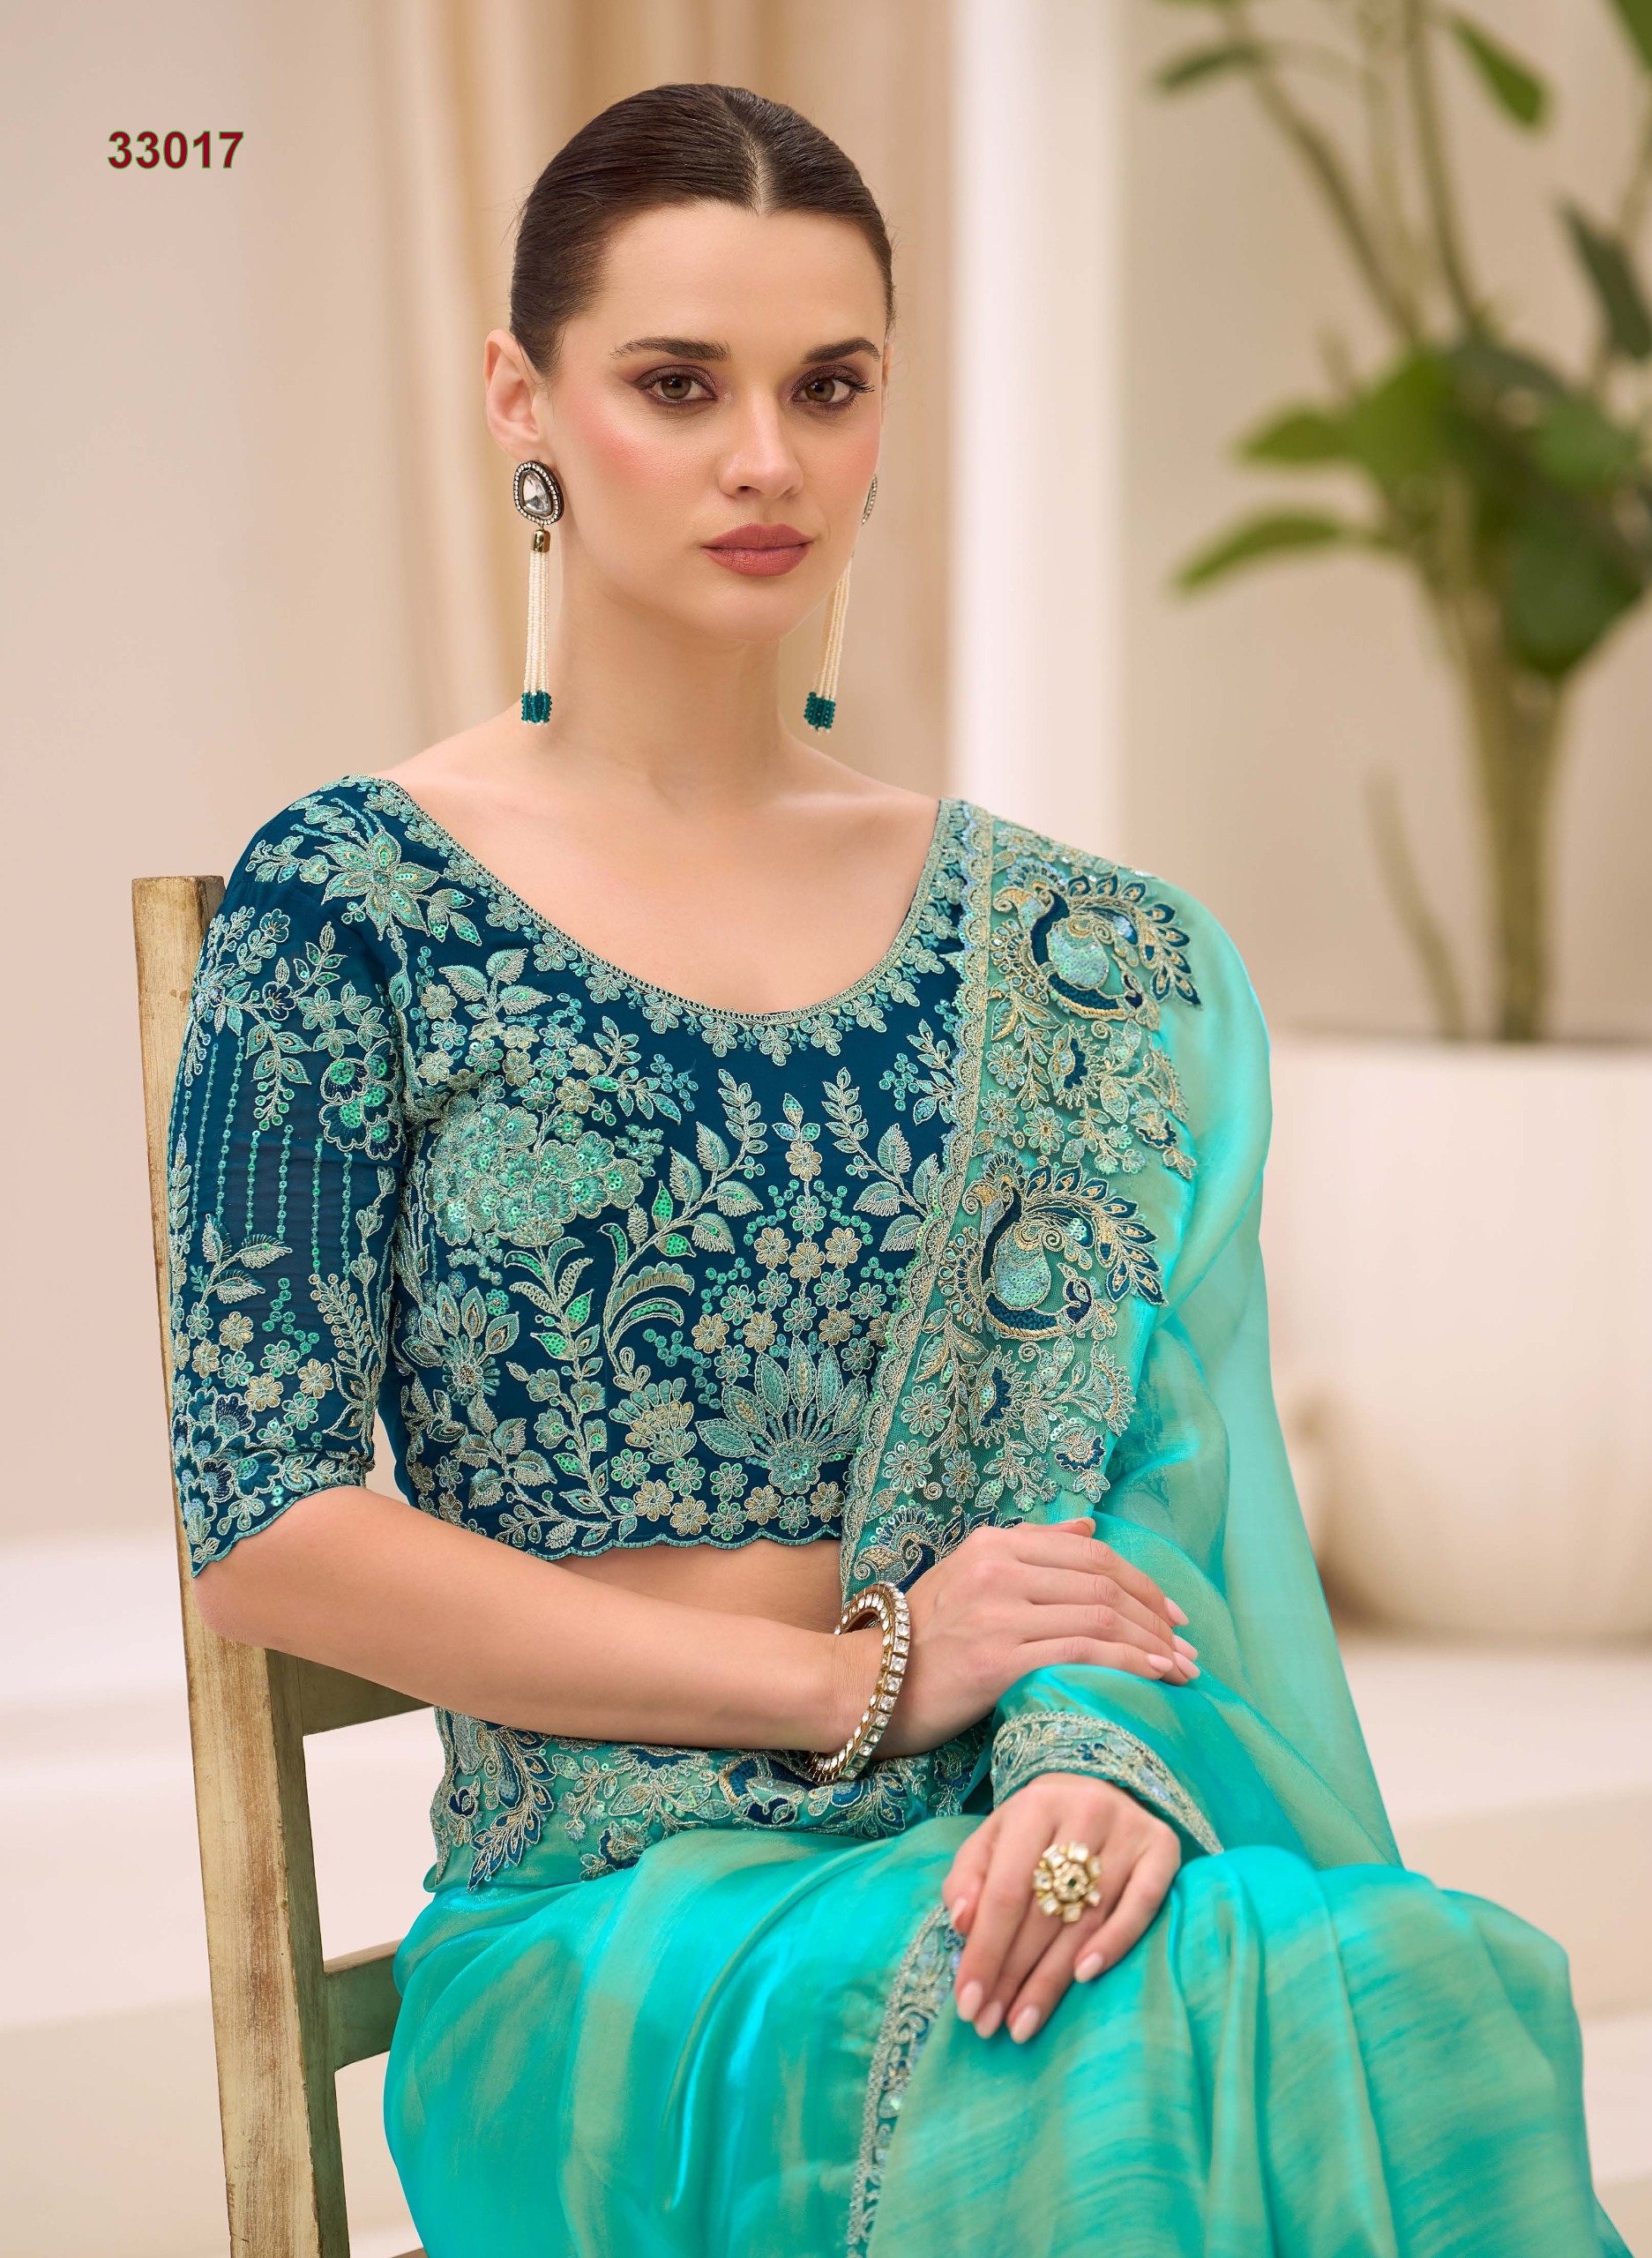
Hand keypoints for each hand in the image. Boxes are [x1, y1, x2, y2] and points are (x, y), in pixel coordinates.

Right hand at [848, 1517, 1196, 1757]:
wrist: (864, 1685)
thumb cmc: (921, 1637)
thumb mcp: (970, 1575)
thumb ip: (1031, 1548)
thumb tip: (1088, 1527)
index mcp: (995, 1544)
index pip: (1091, 1554)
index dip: (1142, 1583)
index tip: (1173, 1615)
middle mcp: (999, 1569)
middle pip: (1103, 1585)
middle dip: (1156, 1618)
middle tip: (1189, 1648)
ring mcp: (997, 1612)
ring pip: (1099, 1619)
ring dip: (1152, 1646)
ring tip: (1181, 1670)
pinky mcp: (996, 1659)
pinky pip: (1081, 1654)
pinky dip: (1127, 1664)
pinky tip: (1152, 1678)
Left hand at [942, 1772, 1181, 2042]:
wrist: (1096, 1788)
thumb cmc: (1035, 1828)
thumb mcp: (993, 1839)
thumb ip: (968, 1877)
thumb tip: (963, 1922)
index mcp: (1036, 1805)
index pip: (1005, 1891)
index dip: (985, 1950)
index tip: (967, 2003)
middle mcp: (1085, 1811)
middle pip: (1044, 1911)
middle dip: (1011, 1975)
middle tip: (989, 2024)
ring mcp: (1129, 1830)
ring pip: (1086, 1918)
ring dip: (1051, 1980)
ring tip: (1022, 2023)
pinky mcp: (1163, 1848)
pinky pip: (1142, 1906)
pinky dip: (1114, 1944)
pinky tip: (1083, 1978)